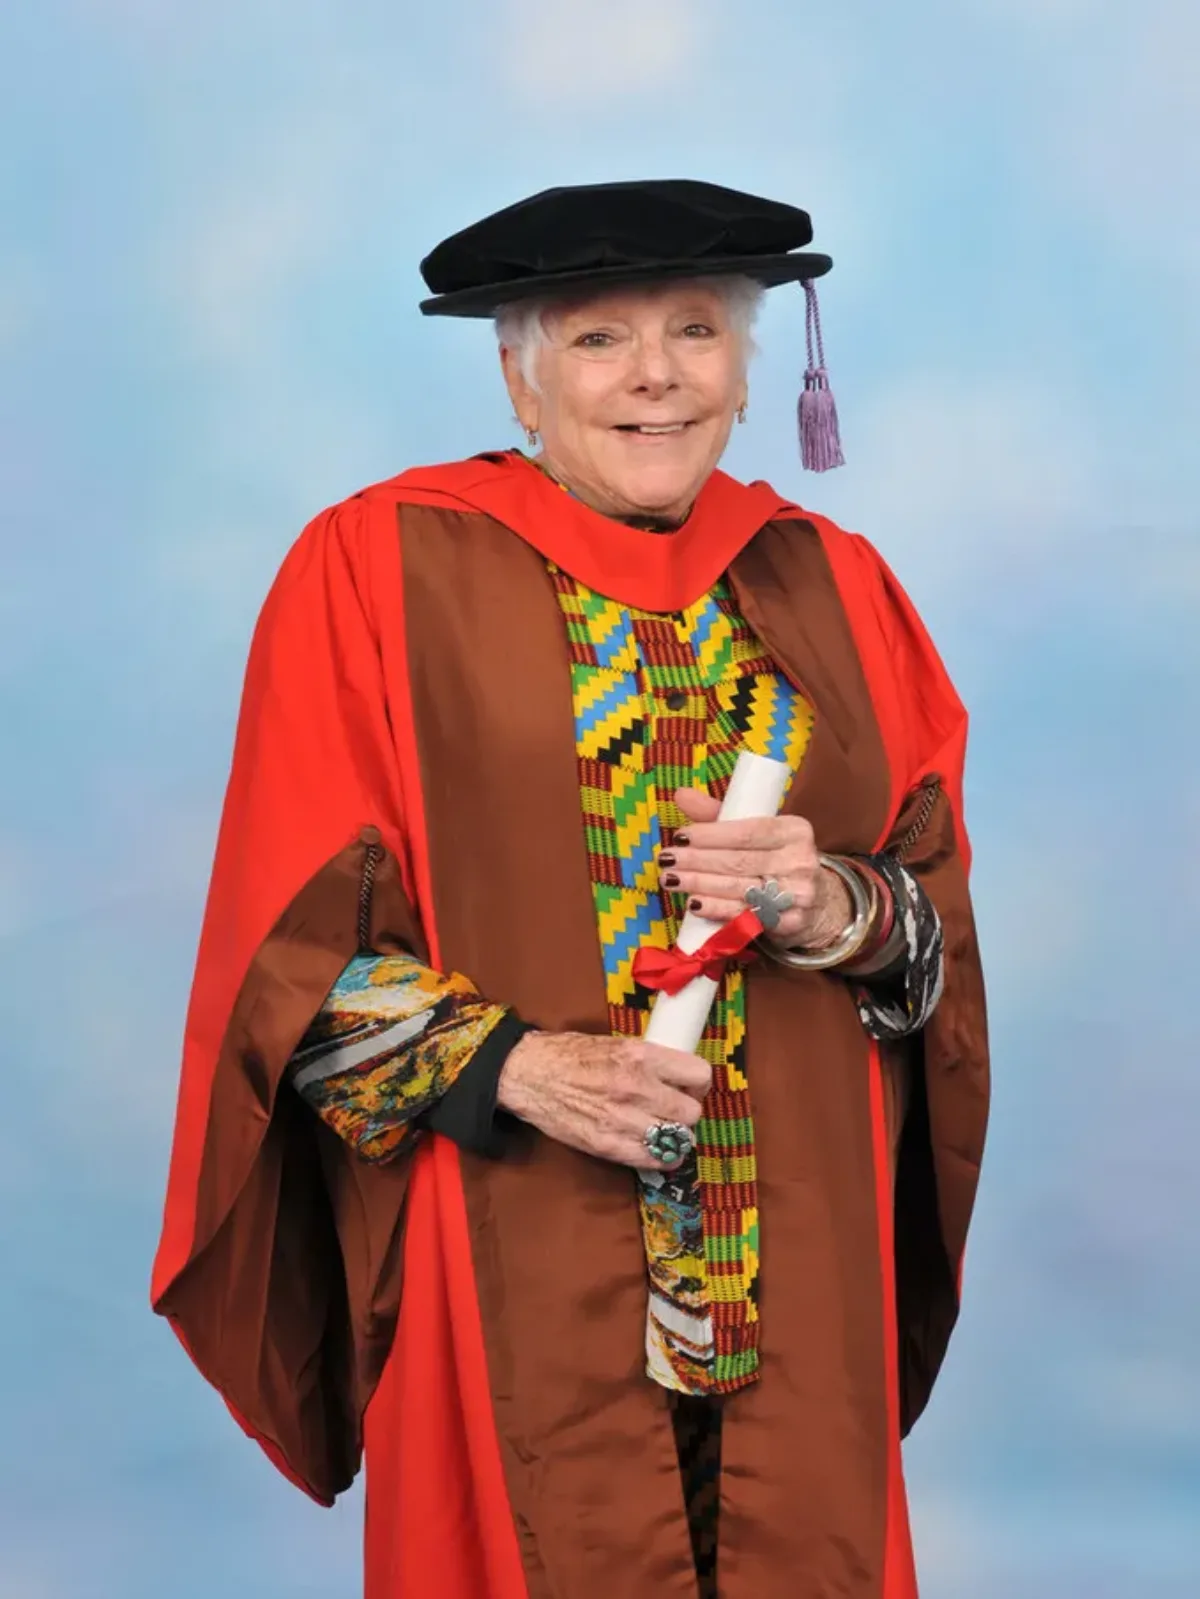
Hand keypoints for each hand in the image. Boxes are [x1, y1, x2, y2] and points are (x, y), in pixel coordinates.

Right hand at [496, 1031, 711, 1169]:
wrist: (530, 1074)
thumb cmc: (571, 1054)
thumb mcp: (617, 1043)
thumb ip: (650, 1060)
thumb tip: (679, 1076)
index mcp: (642, 1056)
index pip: (699, 1075)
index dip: (698, 1083)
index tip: (689, 1087)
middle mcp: (637, 1088)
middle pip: (692, 1113)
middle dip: (686, 1112)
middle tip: (673, 1110)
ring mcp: (623, 1120)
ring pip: (678, 1139)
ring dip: (674, 1136)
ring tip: (662, 1130)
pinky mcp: (608, 1145)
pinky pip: (653, 1160)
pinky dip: (660, 1157)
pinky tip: (654, 1148)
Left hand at [658, 787, 853, 949]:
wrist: (816, 904)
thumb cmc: (776, 861)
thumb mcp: (756, 833)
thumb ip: (718, 815)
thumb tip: (680, 794)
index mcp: (795, 830)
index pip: (747, 831)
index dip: (710, 835)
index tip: (680, 836)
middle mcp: (801, 861)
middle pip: (739, 861)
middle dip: (697, 860)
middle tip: (666, 859)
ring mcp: (799, 895)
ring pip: (739, 888)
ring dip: (699, 884)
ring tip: (670, 879)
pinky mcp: (792, 922)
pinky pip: (746, 915)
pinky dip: (717, 910)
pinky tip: (694, 904)